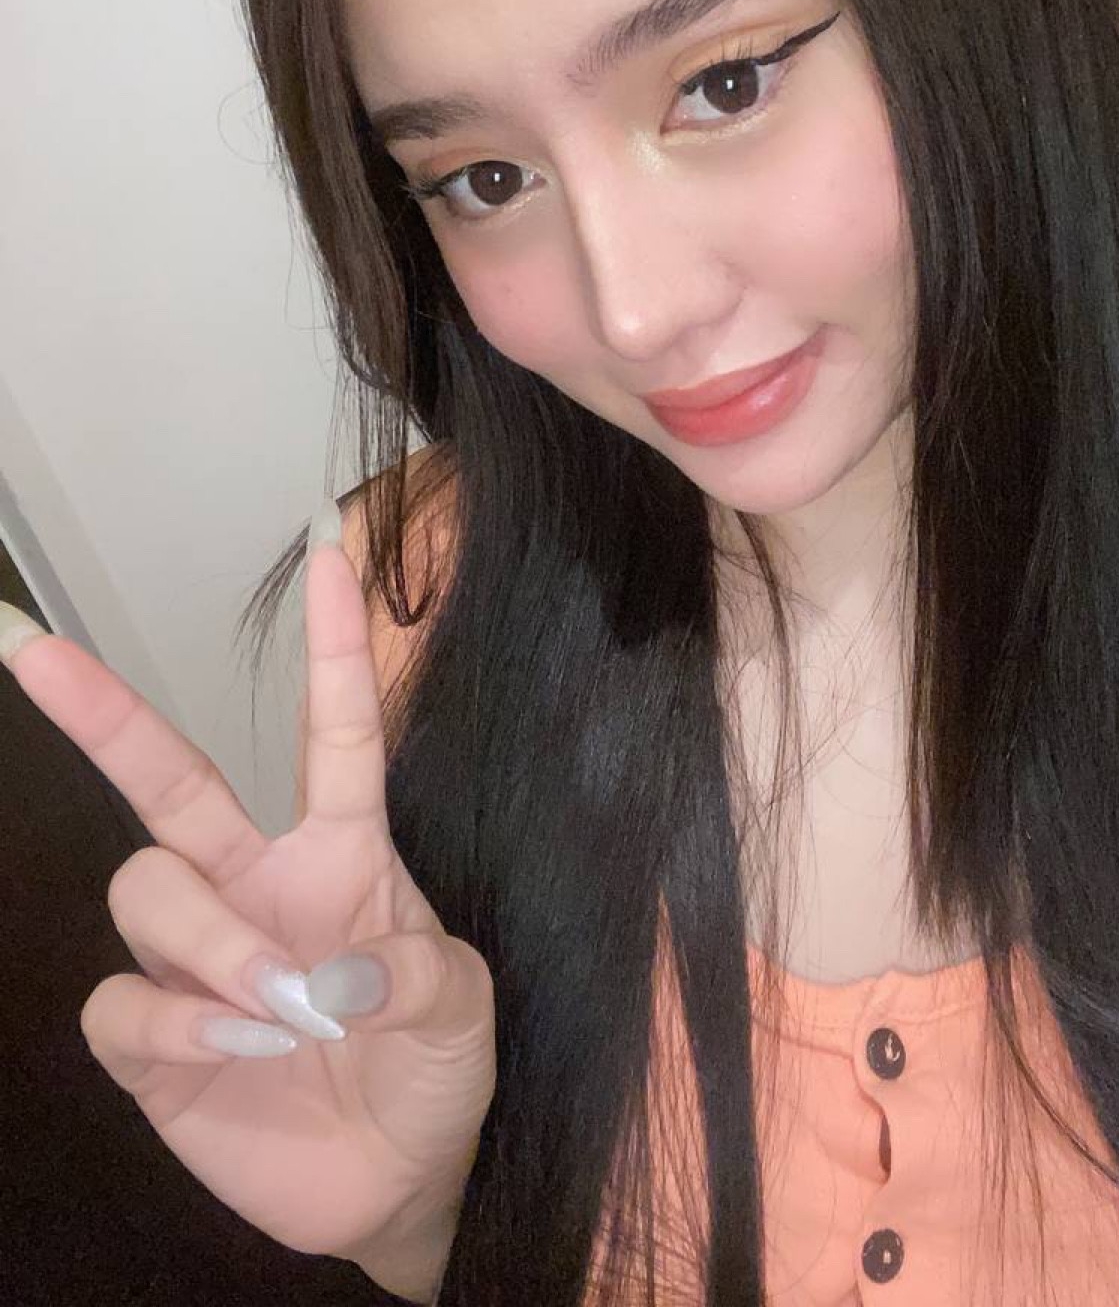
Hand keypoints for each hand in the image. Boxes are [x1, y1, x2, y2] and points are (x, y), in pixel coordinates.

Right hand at [0, 522, 492, 1273]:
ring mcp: (196, 959)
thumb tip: (337, 978)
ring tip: (278, 1010)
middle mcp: (253, 883)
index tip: (331, 548)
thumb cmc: (434, 1068)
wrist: (397, 1181)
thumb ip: (421, 978)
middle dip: (102, 713)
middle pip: (166, 780)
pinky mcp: (152, 1042)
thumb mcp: (465, 1010)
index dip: (331, 646)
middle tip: (33, 651)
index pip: (332, 733)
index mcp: (339, 853)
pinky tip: (237, 1053)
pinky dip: (177, 1025)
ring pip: (143, 888)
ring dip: (209, 944)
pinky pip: (120, 1001)